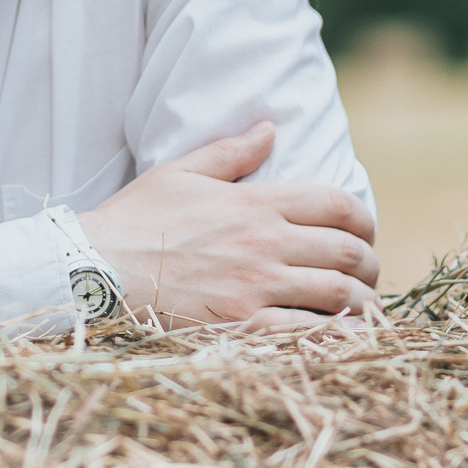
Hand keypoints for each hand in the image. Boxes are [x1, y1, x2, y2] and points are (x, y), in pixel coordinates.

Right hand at [77, 121, 379, 329]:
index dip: (364, 221)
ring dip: (364, 305)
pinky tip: (339, 340)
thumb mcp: (180, 172)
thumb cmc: (134, 220)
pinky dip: (335, 337)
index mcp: (255, 203)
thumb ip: (231, 151)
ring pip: (340, 296)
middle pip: (349, 253)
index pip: (337, 204)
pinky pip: (309, 334)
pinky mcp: (243, 325)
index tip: (365, 235)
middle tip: (367, 277)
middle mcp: (265, 243)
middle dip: (371, 266)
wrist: (96, 269)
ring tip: (363, 311)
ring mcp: (256, 287)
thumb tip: (269, 127)